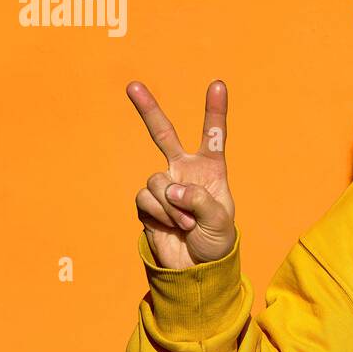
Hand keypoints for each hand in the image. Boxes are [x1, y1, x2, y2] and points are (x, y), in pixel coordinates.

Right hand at [127, 79, 236, 268]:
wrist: (195, 267)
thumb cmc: (215, 241)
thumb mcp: (220, 222)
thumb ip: (200, 201)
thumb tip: (172, 189)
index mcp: (210, 169)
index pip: (213, 136)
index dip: (215, 110)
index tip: (218, 84)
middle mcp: (184, 171)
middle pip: (163, 134)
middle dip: (147, 109)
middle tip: (132, 85)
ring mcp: (163, 186)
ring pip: (157, 181)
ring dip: (172, 206)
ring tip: (186, 223)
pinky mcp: (147, 203)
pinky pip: (147, 199)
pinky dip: (160, 214)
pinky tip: (172, 225)